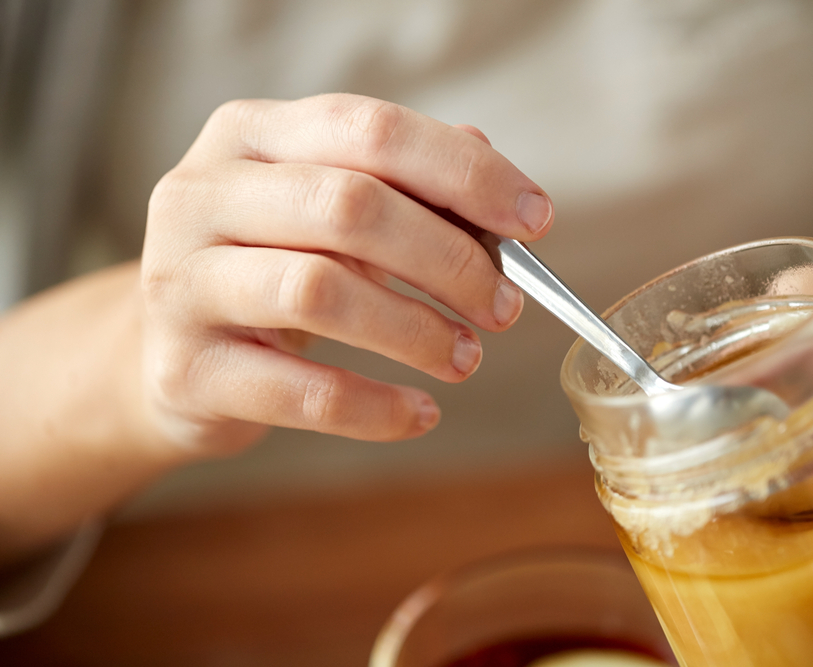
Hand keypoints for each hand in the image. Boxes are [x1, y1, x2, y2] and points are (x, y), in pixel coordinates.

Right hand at [141, 94, 551, 450]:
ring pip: (322, 292)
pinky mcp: (184, 369)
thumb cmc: (271, 266)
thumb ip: (409, 189)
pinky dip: (375, 407)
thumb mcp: (327, 210)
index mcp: (251, 134)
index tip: (535, 221)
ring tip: (465, 358)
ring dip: (418, 332)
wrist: (173, 347)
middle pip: (351, 206)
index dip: (466, 174)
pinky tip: (419, 414)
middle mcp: (202, 194)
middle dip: (450, 260)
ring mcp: (181, 282)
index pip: (373, 131)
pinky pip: (299, 393)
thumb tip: (502, 202)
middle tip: (503, 307)